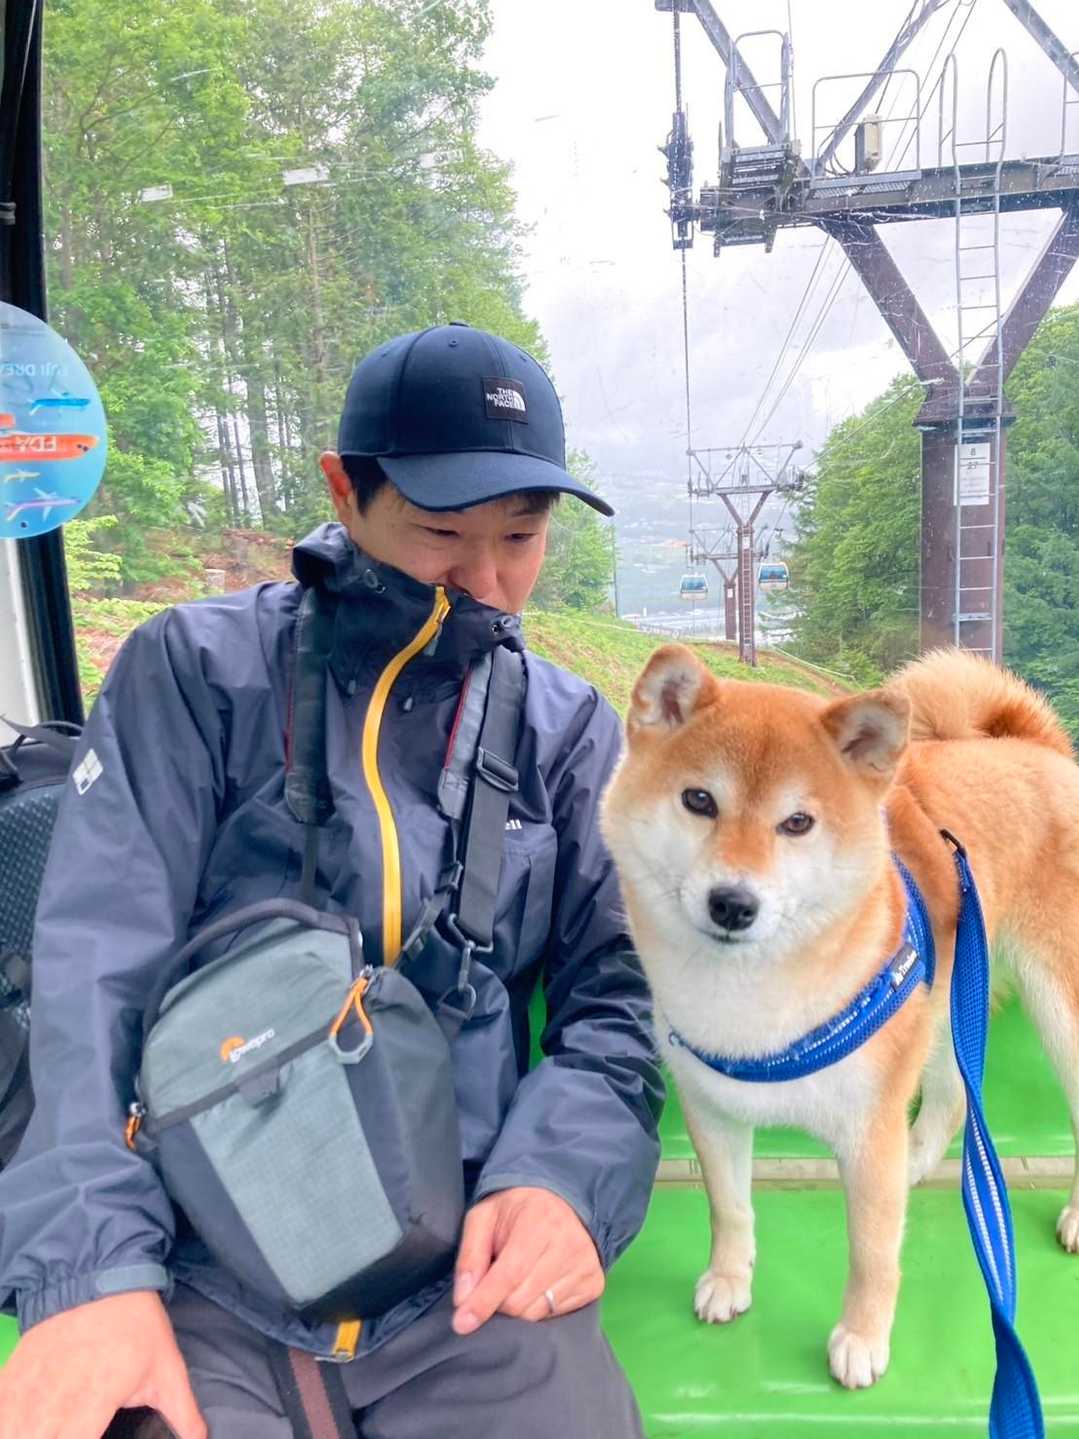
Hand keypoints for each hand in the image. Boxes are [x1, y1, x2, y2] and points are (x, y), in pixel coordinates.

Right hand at [0, 1290, 205, 1438]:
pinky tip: (20, 1427)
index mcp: (92, 1402)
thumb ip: (182, 1411)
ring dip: (26, 1437)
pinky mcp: (10, 1376)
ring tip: (47, 1433)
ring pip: (13, 1433)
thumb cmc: (136, 1324)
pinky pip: (0, 1416)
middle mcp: (52, 1400)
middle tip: (72, 1434)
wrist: (99, 1273)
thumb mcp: (167, 1366)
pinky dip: (7, 1425)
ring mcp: (26, 1388)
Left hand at [451, 1186, 603, 1335]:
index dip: (483, 1301)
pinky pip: (555, 1315)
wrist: (562, 1201)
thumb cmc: (516, 1211)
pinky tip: (535, 1286)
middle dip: (496, 1302)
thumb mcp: (484, 1218)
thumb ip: (470, 1256)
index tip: (462, 1324)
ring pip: (536, 1313)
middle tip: (491, 1285)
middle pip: (520, 1300)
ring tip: (514, 1282)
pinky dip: (537, 1308)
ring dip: (516, 1307)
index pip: (509, 1273)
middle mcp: (568, 1244)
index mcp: (539, 1221)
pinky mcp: (594, 1284)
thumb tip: (463, 1300)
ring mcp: (585, 1266)